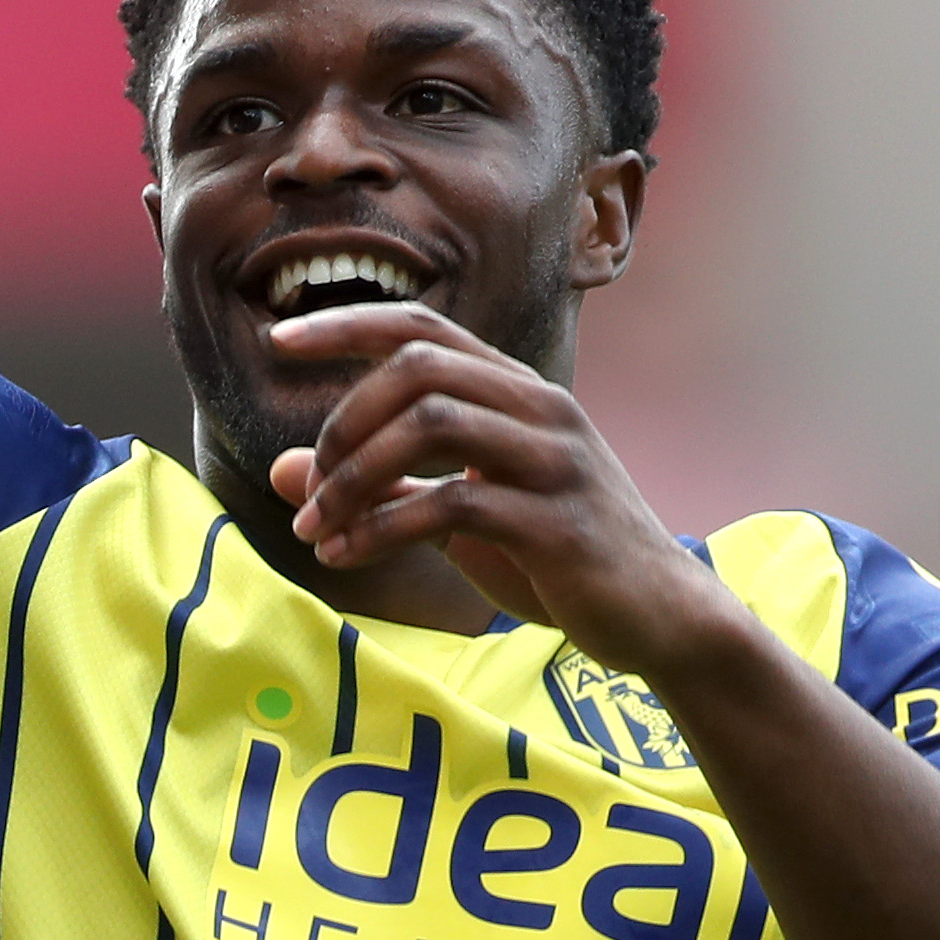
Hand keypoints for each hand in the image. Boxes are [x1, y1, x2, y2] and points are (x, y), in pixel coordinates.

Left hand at [263, 305, 738, 668]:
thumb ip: (381, 485)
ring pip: (430, 425)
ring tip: (317, 528)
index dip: (348, 324)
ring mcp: (553, 460)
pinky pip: (452, 504)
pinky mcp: (557, 521)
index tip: (278, 339)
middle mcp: (539, 409)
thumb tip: (283, 471)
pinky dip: (384, 527)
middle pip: (418, 367)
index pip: (424, 328)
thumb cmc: (557, 557)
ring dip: (355, 476)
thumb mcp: (458, 515)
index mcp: (517, 393)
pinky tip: (350, 555)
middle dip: (345, 421)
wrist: (661, 615)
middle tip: (309, 487)